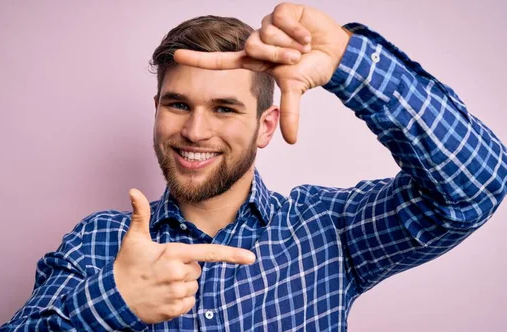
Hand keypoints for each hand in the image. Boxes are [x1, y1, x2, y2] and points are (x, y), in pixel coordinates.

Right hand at [113, 189, 255, 324]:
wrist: (114, 299)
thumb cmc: (127, 265)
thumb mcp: (134, 239)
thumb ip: (140, 214)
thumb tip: (133, 190)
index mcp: (173, 253)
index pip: (208, 252)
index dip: (232, 255)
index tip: (251, 258)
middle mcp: (178, 273)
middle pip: (198, 270)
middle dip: (185, 269)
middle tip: (162, 269)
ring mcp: (177, 293)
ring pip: (194, 286)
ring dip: (182, 285)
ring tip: (161, 284)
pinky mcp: (175, 310)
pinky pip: (190, 302)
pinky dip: (180, 301)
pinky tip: (162, 296)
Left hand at [174, 2, 351, 143]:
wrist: (333, 51)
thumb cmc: (310, 69)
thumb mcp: (296, 89)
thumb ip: (290, 112)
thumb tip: (291, 141)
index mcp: (253, 61)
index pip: (220, 60)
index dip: (198, 60)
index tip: (175, 57)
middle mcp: (256, 42)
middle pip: (254, 47)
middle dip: (279, 54)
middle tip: (295, 58)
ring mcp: (267, 25)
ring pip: (268, 33)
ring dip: (290, 43)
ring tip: (302, 46)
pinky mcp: (281, 11)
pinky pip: (281, 19)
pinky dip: (298, 30)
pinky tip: (305, 33)